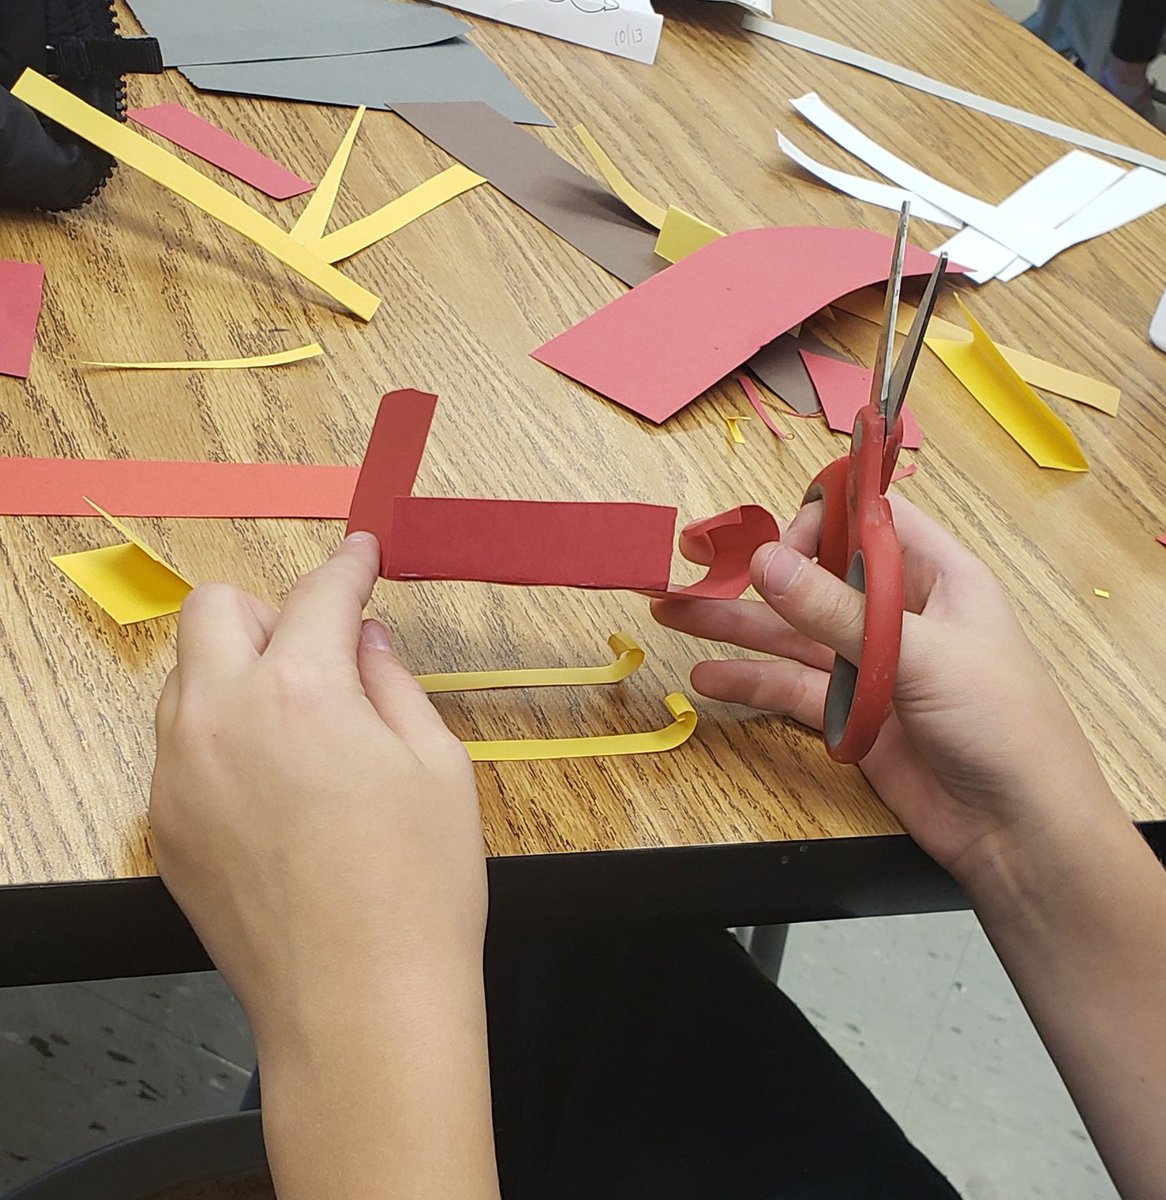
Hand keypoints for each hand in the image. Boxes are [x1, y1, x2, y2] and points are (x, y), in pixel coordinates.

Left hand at [150, 532, 485, 1040]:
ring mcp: (177, 776)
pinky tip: (275, 789)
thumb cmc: (421, 884)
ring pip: (188, 678)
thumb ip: (393, 682)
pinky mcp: (164, 828)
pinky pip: (180, 746)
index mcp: (299, 689)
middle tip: (326, 653)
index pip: (318, 594)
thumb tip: (366, 639)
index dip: (348, 566)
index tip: (362, 553)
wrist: (360, 1007)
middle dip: (271, 611)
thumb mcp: (436, 764)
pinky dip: (221, 736)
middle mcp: (218, 718)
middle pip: (214, 610)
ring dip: (238, 671)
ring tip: (301, 725)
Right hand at [653, 497, 1119, 887]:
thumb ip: (835, 613)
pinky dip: (751, 683)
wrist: (1019, 834)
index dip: (822, 522)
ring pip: (793, 635)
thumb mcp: (920, 657)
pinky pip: (792, 689)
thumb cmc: (1001, 726)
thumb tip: (765, 561)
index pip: (871, 523)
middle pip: (817, 577)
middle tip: (690, 565)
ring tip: (670, 613)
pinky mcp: (851, 715)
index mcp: (938, 578)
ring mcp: (872, 666)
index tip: (778, 547)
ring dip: (736, 625)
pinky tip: (707, 678)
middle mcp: (899, 614)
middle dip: (757, 572)